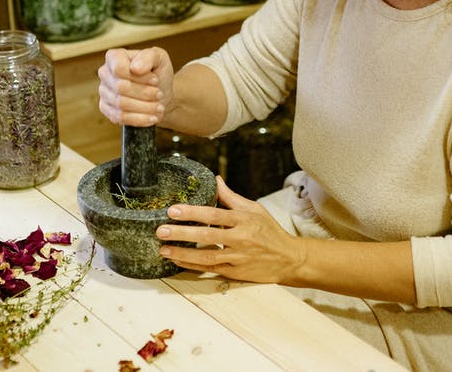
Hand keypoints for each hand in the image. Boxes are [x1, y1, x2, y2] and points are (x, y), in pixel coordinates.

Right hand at [97, 47, 174, 125]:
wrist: (161, 93)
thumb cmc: (158, 73)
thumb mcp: (159, 58)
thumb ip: (148, 57)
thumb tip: (135, 68)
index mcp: (114, 57)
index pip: (119, 68)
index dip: (139, 77)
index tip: (155, 80)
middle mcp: (105, 73)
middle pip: (120, 87)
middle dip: (144, 93)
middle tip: (159, 95)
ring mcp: (104, 92)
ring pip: (121, 104)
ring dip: (144, 107)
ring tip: (159, 107)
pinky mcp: (106, 109)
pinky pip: (120, 117)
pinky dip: (139, 119)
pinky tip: (152, 118)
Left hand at [156, 176, 305, 283]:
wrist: (289, 259)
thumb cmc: (270, 231)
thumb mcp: (254, 210)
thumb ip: (232, 197)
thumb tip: (215, 179)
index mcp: (244, 220)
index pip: (215, 214)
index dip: (193, 212)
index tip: (173, 210)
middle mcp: (241, 238)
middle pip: (207, 235)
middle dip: (182, 233)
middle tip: (161, 230)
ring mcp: (238, 258)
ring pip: (206, 256)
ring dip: (183, 254)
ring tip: (164, 249)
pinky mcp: (236, 272)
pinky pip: (211, 269)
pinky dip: (193, 266)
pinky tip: (178, 261)